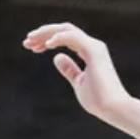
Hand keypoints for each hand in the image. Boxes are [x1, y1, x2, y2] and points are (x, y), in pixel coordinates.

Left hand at [22, 23, 139, 138]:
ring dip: (47, 34)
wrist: (113, 108)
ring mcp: (94, 47)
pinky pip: (73, 38)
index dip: (47, 40)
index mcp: (89, 52)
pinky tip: (47, 45)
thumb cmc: (99, 100)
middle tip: (26, 41)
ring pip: (67, 30)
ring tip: (31, 41)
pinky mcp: (94, 51)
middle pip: (64, 30)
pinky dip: (59, 38)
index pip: (65, 38)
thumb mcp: (78, 83)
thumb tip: (57, 58)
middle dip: (44, 34)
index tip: (32, 48)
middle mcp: (92, 46)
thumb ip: (69, 69)